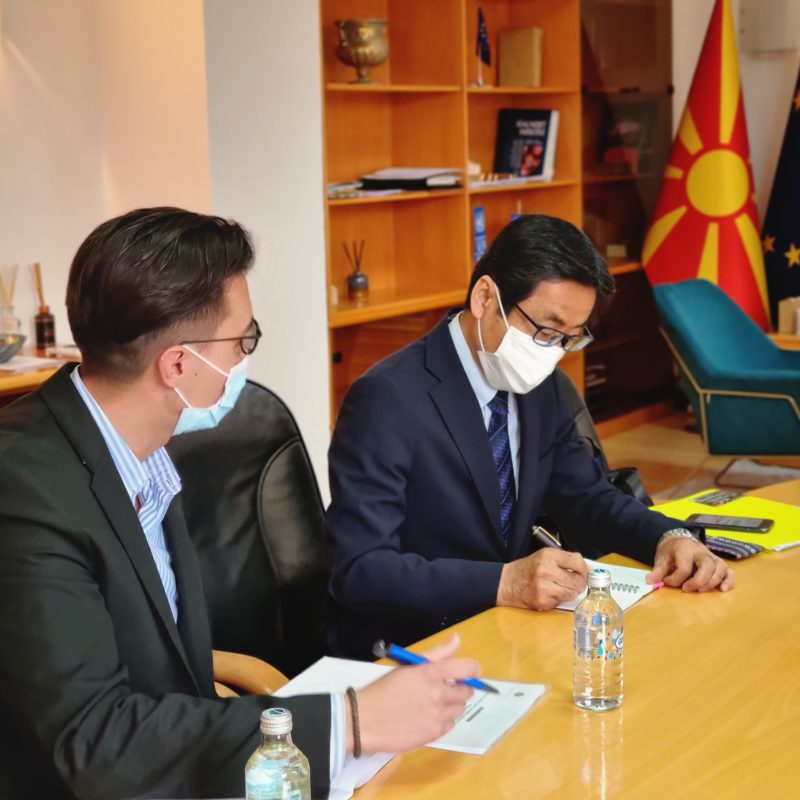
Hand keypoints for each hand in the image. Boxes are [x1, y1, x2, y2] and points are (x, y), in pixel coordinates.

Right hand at [353, 634, 477, 753]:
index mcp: (431, 672)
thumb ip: (436, 654)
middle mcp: (438, 693)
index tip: (468, 673)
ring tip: (432, 704)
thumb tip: (457, 639)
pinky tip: (426, 718)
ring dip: (451, 705)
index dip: (472, 670)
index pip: (468, 669)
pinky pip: (450, 724)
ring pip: (459, 708)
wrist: (365, 719)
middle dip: (459, 688)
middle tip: (443, 689)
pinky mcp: (434, 733)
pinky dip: (443, 720)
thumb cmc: (383, 689)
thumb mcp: (408, 666)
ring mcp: (437, 715)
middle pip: (467, 691)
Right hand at [497, 548, 587, 609]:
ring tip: (561, 588)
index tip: (583, 573)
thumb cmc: (527, 569)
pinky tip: (550, 594)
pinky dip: (559, 599)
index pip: (577, 562)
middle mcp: (546, 570)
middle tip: (573, 583)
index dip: (584, 569)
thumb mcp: (543, 556)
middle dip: (579, 583)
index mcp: (548, 555)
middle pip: (578, 580)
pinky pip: (561, 602)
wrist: (506, 582)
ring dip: (570, 592)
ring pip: (572, 593)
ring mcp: (544, 587)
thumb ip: (563, 560)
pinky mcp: (542, 601)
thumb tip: (586, 568)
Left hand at [648, 536, 733, 591]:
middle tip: (686, 589)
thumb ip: (658, 570)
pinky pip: (728, 571)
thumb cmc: (671, 551)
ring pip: (720, 567)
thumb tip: (650, 582)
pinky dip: (728, 580)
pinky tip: (722, 589)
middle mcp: (701, 551)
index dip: (675, 578)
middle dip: (698, 580)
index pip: (684, 566)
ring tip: (702, 591)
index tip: (667, 582)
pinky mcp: (718, 563)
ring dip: (713, 581)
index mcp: (685, 548)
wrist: (679, 540)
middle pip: (707, 565)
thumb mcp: (661, 558)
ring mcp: (712, 556)